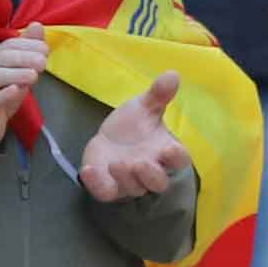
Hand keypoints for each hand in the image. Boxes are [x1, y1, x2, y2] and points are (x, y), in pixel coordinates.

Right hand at [0, 30, 48, 149]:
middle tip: (43, 61)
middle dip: (23, 58)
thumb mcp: (16, 70)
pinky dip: (3, 94)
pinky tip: (17, 90)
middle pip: (0, 59)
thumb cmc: (0, 93)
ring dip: (16, 74)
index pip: (8, 45)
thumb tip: (37, 25)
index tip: (45, 50)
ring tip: (34, 75)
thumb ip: (27, 49)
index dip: (27, 45)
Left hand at [79, 71, 195, 201]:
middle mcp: (150, 171)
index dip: (176, 157)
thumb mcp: (144, 106)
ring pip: (134, 188)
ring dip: (125, 178)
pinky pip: (105, 192)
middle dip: (150, 175)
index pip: (179, 159)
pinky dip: (97, 184)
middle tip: (139, 162)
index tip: (170, 149)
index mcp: (164, 151)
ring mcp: (129, 182)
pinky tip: (88, 170)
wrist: (109, 139)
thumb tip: (173, 74)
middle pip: (159, 183)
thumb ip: (158, 94)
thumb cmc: (133, 126)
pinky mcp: (108, 187)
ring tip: (116, 162)